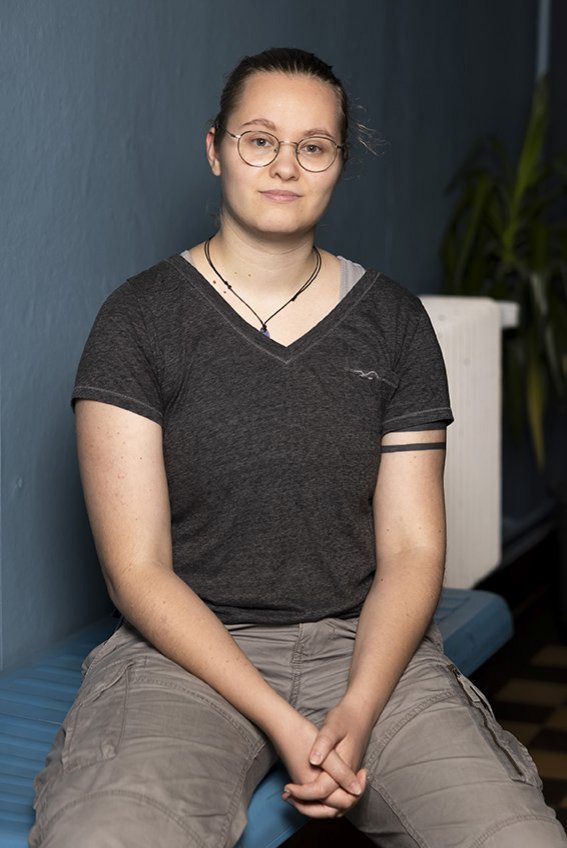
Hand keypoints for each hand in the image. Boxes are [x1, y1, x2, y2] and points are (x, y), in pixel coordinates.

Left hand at [282, 700, 372, 815]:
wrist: (359, 714)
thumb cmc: (344, 719)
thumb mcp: (333, 726)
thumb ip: (324, 744)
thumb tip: (313, 760)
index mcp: (345, 768)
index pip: (323, 791)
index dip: (303, 793)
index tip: (287, 788)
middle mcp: (348, 779)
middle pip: (333, 808)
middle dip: (308, 807)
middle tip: (288, 797)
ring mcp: (348, 780)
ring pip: (335, 808)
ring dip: (314, 809)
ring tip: (293, 798)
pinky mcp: (345, 778)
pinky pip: (335, 800)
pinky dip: (320, 803)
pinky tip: (304, 793)